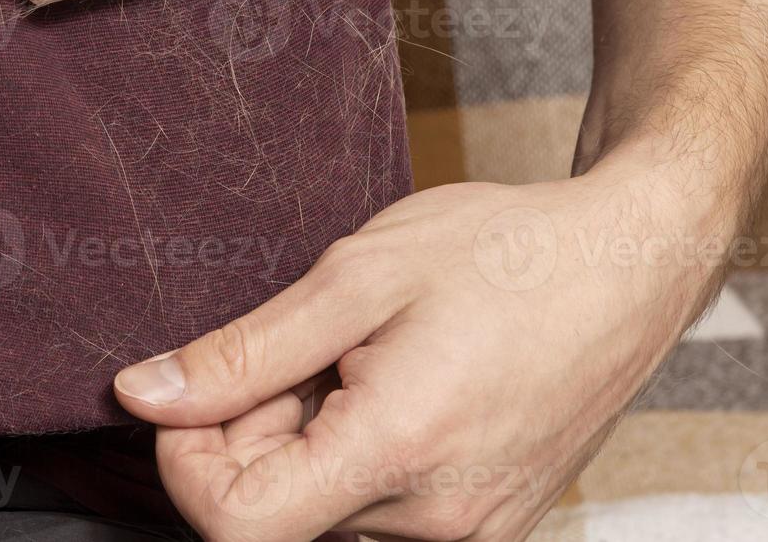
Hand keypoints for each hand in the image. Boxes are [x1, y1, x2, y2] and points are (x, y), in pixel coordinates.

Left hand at [113, 153, 731, 540]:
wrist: (626, 265)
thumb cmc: (501, 253)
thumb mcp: (355, 277)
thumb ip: (241, 352)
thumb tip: (141, 394)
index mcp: (397, 453)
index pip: (233, 528)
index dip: (185, 462)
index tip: (197, 391)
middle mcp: (437, 521)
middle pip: (275, 520)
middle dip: (248, 438)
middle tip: (297, 351)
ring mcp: (469, 533)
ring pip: (322, 515)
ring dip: (303, 445)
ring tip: (351, 360)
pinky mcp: (486, 525)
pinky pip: (377, 513)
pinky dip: (352, 457)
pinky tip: (384, 386)